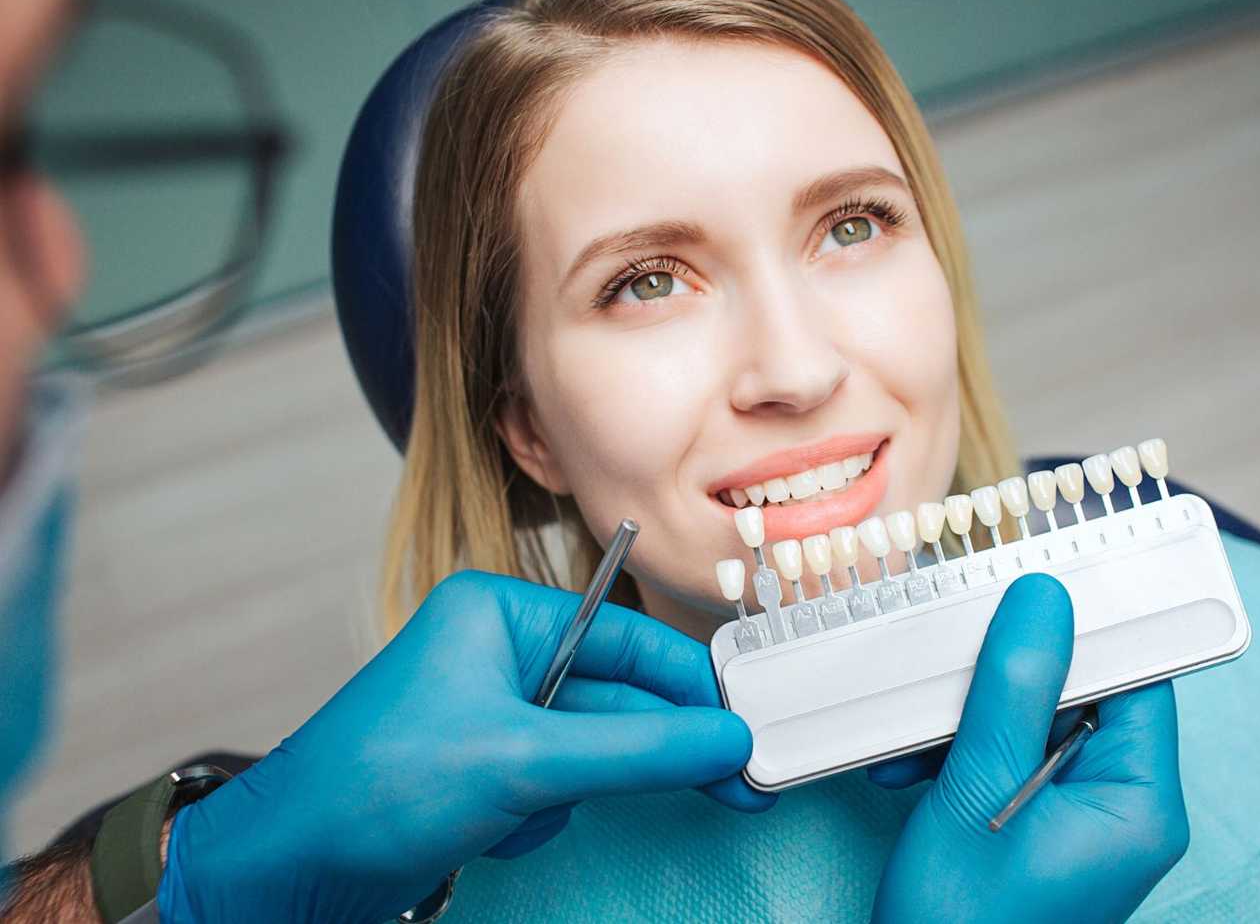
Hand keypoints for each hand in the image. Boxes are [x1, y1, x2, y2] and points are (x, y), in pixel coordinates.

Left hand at [158, 570, 772, 923]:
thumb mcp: (523, 762)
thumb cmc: (371, 789)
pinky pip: (558, 786)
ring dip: (580, 791)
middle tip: (737, 784)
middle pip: (620, 698)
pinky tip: (500, 832)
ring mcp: (492, 715)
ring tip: (529, 814)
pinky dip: (545, 815)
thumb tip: (727, 741)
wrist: (285, 871)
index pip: (629, 640)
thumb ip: (638, 751)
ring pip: (593, 750)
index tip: (746, 728)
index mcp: (500, 615)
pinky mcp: (484, 770)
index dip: (693, 686)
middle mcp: (499, 654)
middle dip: (659, 750)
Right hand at [873, 574, 1188, 923]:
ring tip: (912, 741)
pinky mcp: (1045, 836)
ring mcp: (1085, 827)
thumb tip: (1044, 601)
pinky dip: (961, 758)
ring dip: (968, 720)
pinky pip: (1013, 766)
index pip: (1137, 676)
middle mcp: (1125, 812)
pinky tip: (911, 770)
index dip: (1089, 624)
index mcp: (1138, 804)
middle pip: (1081, 695)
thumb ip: (1013, 693)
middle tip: (947, 667)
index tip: (1037, 582)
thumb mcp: (977, 797)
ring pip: (1036, 727)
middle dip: (1003, 679)